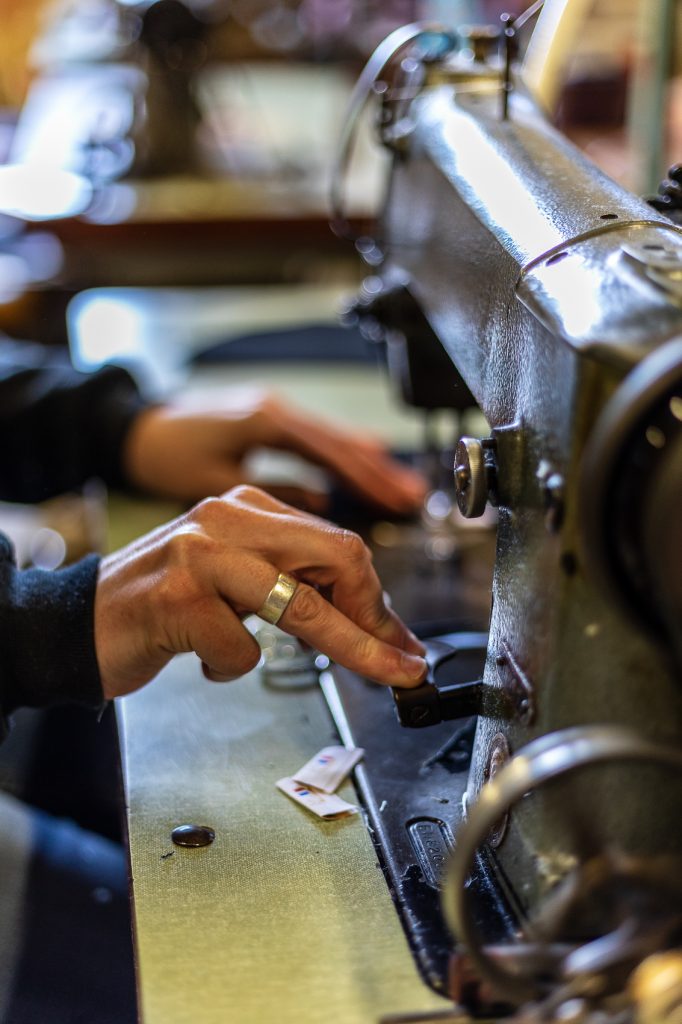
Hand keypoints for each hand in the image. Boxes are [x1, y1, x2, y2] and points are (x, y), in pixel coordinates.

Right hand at [95, 485, 426, 698]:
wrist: (78, 620)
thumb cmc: (162, 604)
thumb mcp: (234, 581)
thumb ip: (294, 586)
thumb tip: (373, 626)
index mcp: (245, 506)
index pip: (336, 545)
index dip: (376, 600)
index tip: (398, 643)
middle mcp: (225, 519)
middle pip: (335, 561)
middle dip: (377, 621)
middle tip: (400, 665)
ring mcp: (200, 555)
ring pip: (302, 605)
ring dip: (349, 649)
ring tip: (373, 674)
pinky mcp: (176, 599)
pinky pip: (241, 649)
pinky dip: (233, 667)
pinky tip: (203, 659)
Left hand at [122, 388, 425, 512]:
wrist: (133, 427)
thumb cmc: (165, 454)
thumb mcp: (214, 482)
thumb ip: (270, 495)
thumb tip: (322, 508)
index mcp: (268, 421)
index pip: (330, 453)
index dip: (366, 479)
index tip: (395, 501)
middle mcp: (279, 410)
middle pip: (341, 443)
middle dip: (380, 472)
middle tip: (414, 497)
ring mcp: (277, 413)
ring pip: (334, 440)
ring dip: (369, 465)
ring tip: (404, 489)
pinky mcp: (271, 422)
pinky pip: (318, 442)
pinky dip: (344, 458)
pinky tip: (369, 466)